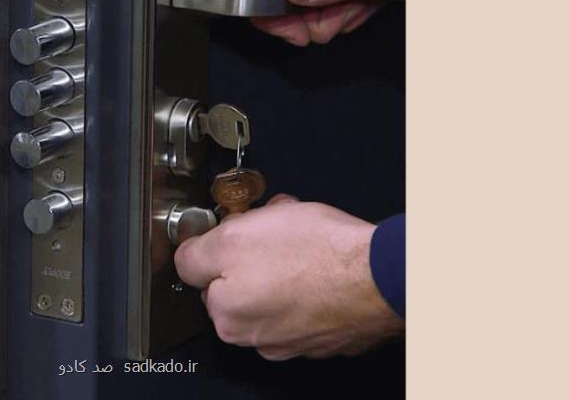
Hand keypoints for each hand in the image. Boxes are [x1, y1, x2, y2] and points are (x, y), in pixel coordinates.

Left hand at [173, 194, 402, 359]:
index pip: (204, 274)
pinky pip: (308, 297)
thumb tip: (187, 257)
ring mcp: (297, 338)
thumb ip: (196, 254)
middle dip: (253, 251)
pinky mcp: (328, 331)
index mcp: (228, 317)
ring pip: (275, 286)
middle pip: (241, 280)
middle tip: (274, 229)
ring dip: (283, 261)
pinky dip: (312, 278)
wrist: (381, 274)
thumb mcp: (233, 237)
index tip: (238, 230)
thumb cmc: (316, 256)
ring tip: (305, 240)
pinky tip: (324, 259)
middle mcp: (259, 337)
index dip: (222, 242)